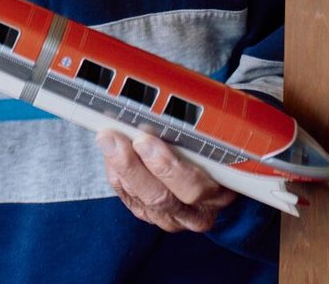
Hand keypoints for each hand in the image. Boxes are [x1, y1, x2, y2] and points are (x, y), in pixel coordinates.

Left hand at [96, 130, 235, 232]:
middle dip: (134, 166)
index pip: (194, 187)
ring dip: (120, 167)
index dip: (167, 166)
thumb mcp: (219, 146)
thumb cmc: (216, 157)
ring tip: (108, 140)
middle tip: (117, 139)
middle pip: (160, 197)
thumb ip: (200, 134)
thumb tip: (168, 110)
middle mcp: (193, 212)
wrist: (213, 182)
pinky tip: (111, 154)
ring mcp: (169, 217)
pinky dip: (116, 174)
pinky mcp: (148, 214)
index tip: (146, 140)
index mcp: (218, 194)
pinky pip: (127, 197)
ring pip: (139, 198)